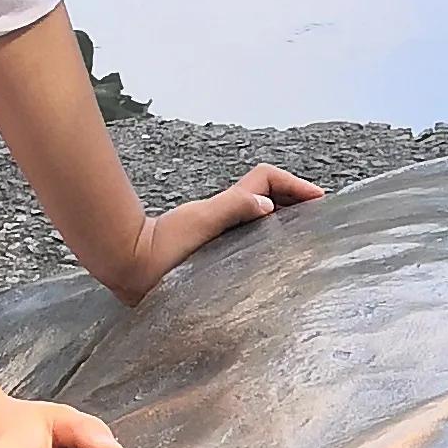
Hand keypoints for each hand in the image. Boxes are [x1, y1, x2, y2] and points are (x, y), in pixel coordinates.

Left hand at [116, 165, 322, 301]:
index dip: (294, 185)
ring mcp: (219, 235)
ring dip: (284, 220)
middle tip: (320, 217)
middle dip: (295, 200)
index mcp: (226, 207)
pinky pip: (248, 241)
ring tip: (305, 237)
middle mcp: (225, 217)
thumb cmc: (158, 248)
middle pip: (268, 196)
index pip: (266, 180)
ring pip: (259, 219)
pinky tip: (273, 262)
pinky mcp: (213, 256)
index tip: (319, 199)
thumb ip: (232, 209)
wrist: (128, 267)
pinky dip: (267, 241)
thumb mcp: (198, 223)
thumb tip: (266, 206)